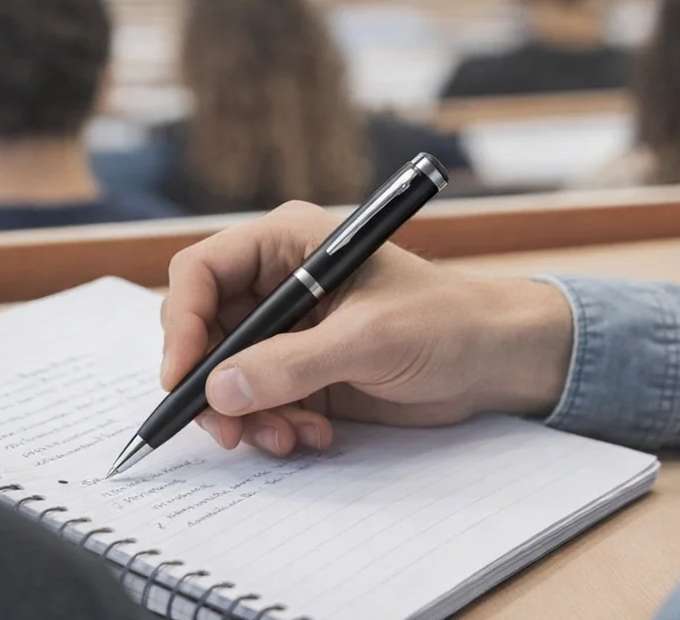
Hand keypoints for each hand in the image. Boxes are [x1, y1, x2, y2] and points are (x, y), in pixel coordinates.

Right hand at [160, 201, 573, 456]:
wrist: (496, 359)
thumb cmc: (446, 321)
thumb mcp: (370, 339)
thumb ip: (292, 364)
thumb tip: (220, 389)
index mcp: (288, 243)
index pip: (202, 272)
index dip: (183, 323)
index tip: (183, 377)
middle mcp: (279, 282)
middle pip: (205, 331)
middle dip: (213, 384)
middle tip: (229, 431)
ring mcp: (289, 330)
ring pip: (227, 376)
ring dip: (246, 415)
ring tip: (289, 437)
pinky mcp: (304, 371)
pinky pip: (259, 402)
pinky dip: (273, 425)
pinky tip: (313, 436)